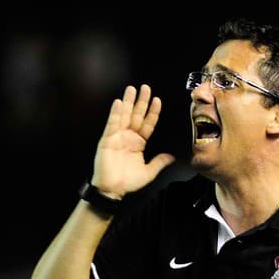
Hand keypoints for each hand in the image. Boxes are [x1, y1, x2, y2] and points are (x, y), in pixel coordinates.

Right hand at [92, 84, 174, 198]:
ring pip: (124, 116)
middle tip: (146, 88)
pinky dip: (115, 113)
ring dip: (128, 102)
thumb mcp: (149, 172)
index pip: (148, 124)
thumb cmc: (128, 182)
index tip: (158, 100)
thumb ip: (159, 162)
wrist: (113, 190)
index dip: (152, 112)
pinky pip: (112, 124)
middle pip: (136, 115)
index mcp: (138, 143)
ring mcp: (117, 137)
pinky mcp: (107, 140)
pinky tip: (118, 103)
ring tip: (131, 89)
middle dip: (141, 102)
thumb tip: (171, 157)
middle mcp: (128, 137)